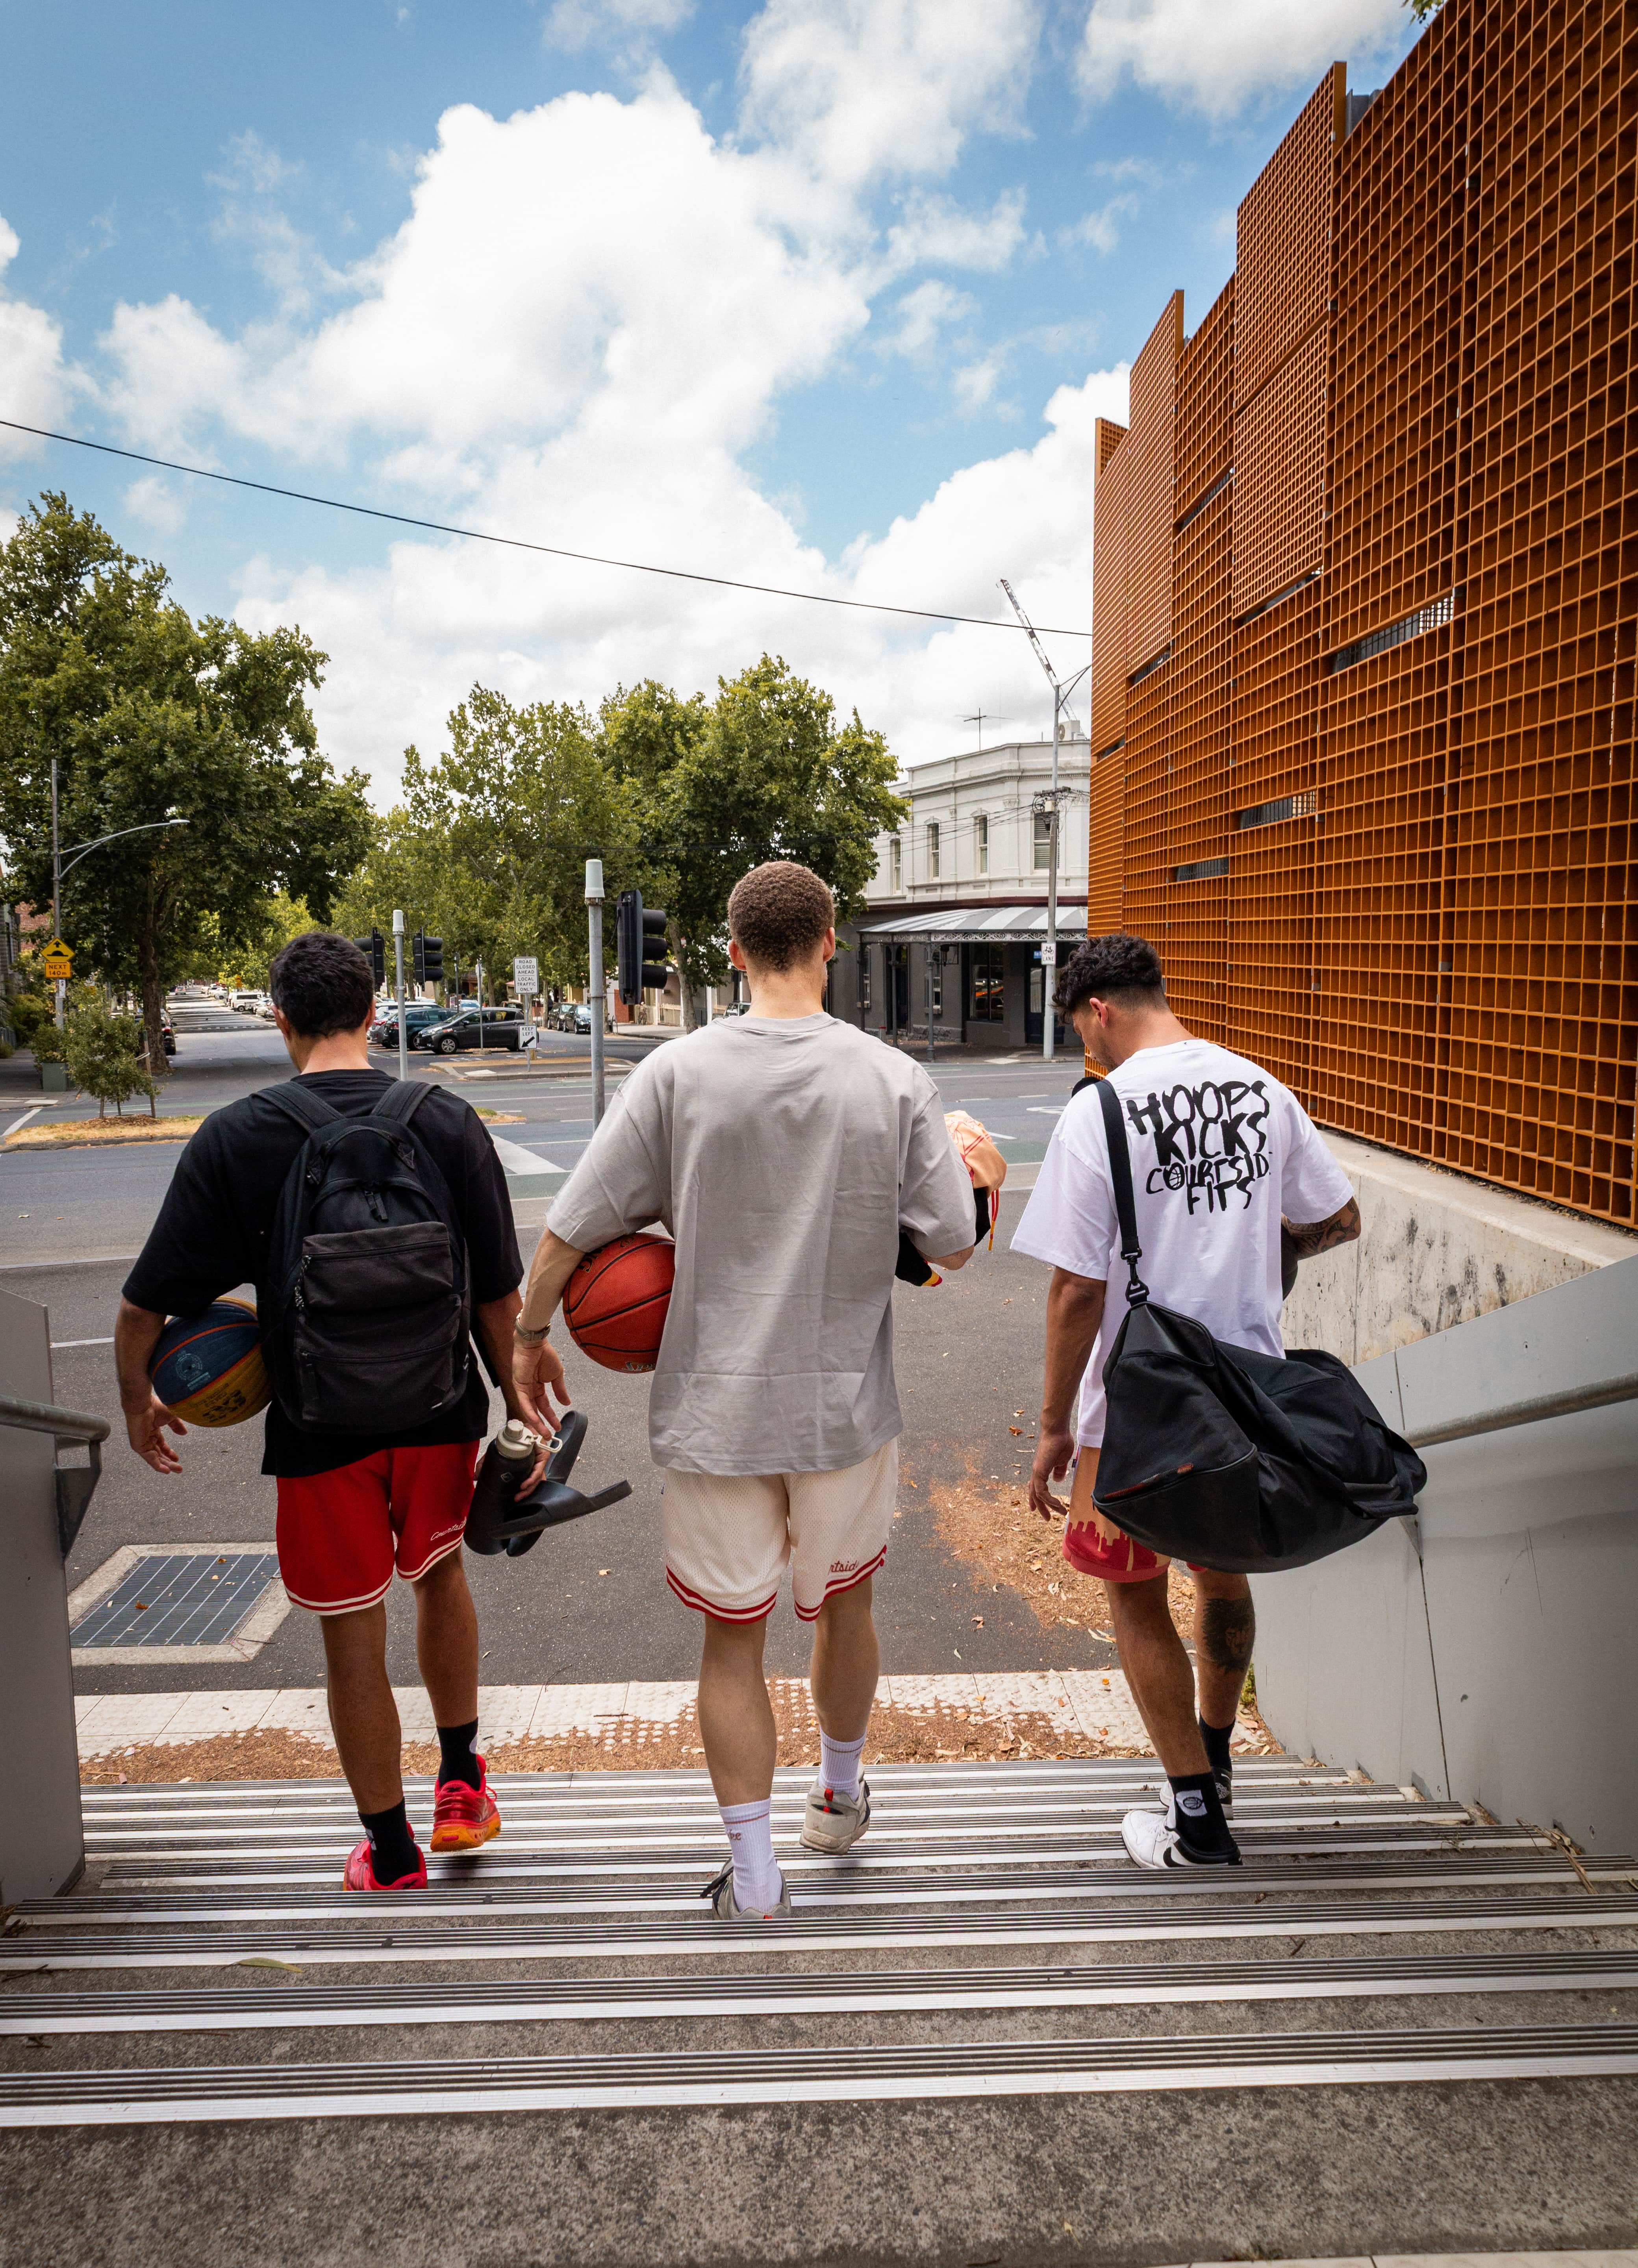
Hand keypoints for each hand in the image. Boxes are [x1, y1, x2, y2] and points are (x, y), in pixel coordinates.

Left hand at [125, 1393, 185, 1474]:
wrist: (143, 1405)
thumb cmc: (154, 1406)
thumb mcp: (171, 1416)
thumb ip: (177, 1425)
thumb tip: (184, 1433)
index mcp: (153, 1430)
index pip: (161, 1445)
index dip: (169, 1452)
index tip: (176, 1458)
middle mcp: (147, 1437)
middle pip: (158, 1454)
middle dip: (169, 1461)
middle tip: (178, 1468)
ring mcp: (142, 1442)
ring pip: (154, 1458)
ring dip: (165, 1465)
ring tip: (175, 1470)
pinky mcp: (138, 1446)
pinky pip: (149, 1459)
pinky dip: (157, 1465)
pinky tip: (166, 1470)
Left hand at [510, 1336, 568, 1462]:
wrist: (536, 1343)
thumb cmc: (545, 1355)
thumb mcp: (557, 1375)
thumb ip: (560, 1390)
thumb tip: (567, 1403)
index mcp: (538, 1386)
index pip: (544, 1405)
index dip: (551, 1416)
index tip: (557, 1426)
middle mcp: (530, 1389)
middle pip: (536, 1410)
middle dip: (543, 1424)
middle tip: (549, 1436)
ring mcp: (523, 1389)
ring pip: (530, 1410)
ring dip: (537, 1422)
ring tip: (544, 1433)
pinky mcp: (518, 1386)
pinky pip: (524, 1402)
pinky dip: (529, 1412)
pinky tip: (535, 1421)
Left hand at [1028, 1421, 1075, 1518]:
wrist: (1057, 1431)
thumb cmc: (1060, 1442)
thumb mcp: (1062, 1460)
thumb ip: (1059, 1470)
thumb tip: (1057, 1479)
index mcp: (1041, 1469)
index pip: (1035, 1487)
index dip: (1035, 1499)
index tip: (1036, 1509)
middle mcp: (1036, 1472)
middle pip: (1035, 1494)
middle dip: (1041, 1507)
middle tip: (1047, 1519)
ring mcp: (1036, 1472)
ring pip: (1038, 1495)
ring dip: (1049, 1506)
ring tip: (1060, 1512)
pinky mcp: (1039, 1471)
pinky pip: (1042, 1491)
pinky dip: (1049, 1499)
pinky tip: (1058, 1504)